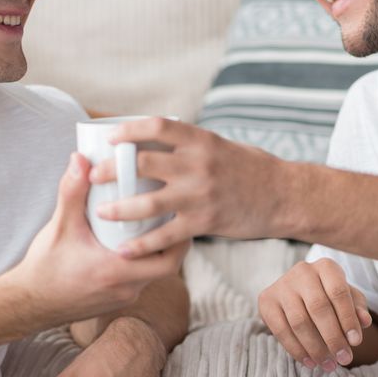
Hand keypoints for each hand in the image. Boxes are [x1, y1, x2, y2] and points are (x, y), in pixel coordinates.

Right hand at [0, 154, 184, 330]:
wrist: (29, 304)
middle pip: (167, 267)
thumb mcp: (58, 226)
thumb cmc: (44, 268)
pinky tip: (134, 242)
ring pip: (154, 274)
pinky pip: (140, 280)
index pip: (167, 261)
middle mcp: (125, 289)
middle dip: (173, 242)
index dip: (179, 238)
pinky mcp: (115, 300)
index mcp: (116, 272)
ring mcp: (121, 297)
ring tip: (155, 223)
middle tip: (170, 215)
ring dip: (156, 251)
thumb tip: (81, 159)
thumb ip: (72, 192)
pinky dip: (143, 261)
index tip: (177, 213)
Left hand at [88, 118, 284, 254]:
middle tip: (93, 176)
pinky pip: (166, 235)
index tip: (109, 138)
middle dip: (112, 169)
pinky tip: (124, 250)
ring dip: (119, 208)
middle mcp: (199, 164)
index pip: (158, 126)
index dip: (129, 130)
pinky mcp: (205, 222)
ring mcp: (200, 194)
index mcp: (201, 140)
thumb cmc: (250, 169)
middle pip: (143, 162)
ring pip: (148, 201)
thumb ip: (190, 145)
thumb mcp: (220, 146)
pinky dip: (142, 245)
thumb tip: (155, 140)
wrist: (284, 196)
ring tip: (100, 212)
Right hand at [257, 258, 372, 370]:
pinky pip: (281, 330)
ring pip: (299, 321)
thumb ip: (358, 308)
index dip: (348, 318)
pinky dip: (296, 350)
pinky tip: (310, 362)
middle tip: (344, 359)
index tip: (356, 343)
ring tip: (329, 365)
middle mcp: (302, 271)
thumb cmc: (331, 297)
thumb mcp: (349, 299)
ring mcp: (282, 285)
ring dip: (315, 348)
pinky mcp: (266, 301)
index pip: (338, 292)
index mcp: (326, 267)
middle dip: (333, 338)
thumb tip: (365, 322)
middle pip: (318, 308)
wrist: (300, 293)